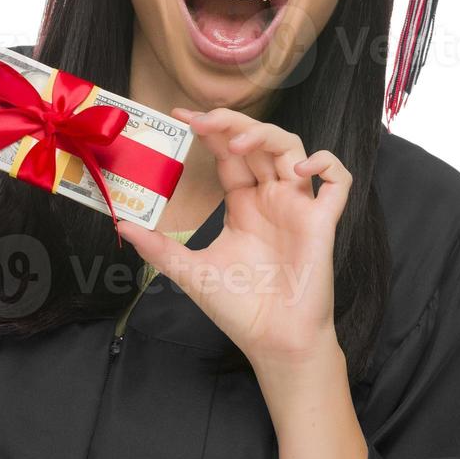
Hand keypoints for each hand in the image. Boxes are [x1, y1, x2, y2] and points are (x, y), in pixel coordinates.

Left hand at [116, 107, 350, 370]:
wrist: (273, 342)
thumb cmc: (239, 308)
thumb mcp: (190, 271)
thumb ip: (157, 247)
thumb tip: (121, 225)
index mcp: (242, 204)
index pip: (227, 153)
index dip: (209, 130)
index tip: (181, 117)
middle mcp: (270, 198)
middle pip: (258, 141)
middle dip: (231, 123)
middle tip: (202, 120)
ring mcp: (298, 207)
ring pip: (293, 149)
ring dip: (267, 136)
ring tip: (238, 143)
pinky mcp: (322, 222)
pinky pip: (338, 181)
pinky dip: (324, 165)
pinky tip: (296, 173)